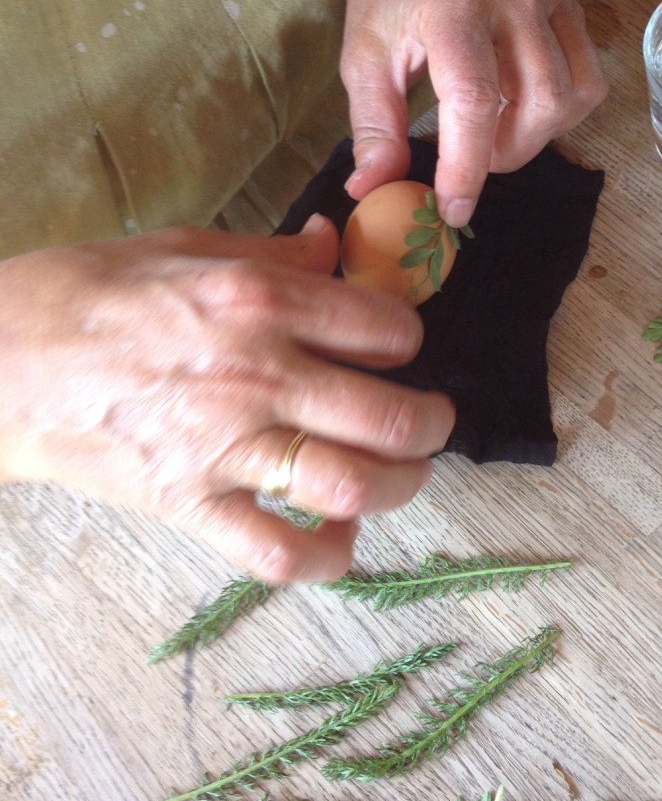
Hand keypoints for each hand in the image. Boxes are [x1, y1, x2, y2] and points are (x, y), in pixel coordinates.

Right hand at [0, 218, 453, 581]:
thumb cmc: (88, 292)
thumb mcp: (187, 245)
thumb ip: (276, 251)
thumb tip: (333, 241)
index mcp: (263, 299)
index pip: (389, 328)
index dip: (408, 340)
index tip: (398, 349)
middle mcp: (259, 373)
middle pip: (392, 416)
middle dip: (433, 425)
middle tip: (431, 423)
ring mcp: (225, 445)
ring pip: (354, 484)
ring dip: (401, 488)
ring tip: (404, 477)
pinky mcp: (189, 504)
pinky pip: (278, 553)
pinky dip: (325, 559)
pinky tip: (337, 541)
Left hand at [341, 0, 607, 225]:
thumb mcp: (363, 58)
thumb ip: (373, 127)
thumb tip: (372, 190)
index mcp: (452, 2)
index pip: (474, 101)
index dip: (466, 167)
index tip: (452, 209)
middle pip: (537, 105)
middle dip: (503, 154)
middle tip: (468, 159)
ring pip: (569, 99)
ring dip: (533, 136)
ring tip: (491, 130)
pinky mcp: (571, 4)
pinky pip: (588, 81)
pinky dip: (558, 112)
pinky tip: (520, 104)